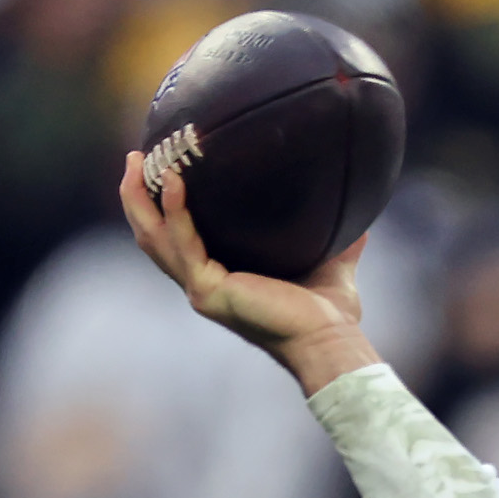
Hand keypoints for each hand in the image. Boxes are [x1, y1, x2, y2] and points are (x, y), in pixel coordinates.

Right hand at [119, 150, 378, 391]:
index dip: (162, 208)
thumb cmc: (330, 314)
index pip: (178, 241)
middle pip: (152, 237)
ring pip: (154, 240)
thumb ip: (340, 244)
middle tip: (135, 157)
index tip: (159, 168)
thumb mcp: (331, 266)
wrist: (331, 340)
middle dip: (137, 196)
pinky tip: (175, 180)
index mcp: (221, 279)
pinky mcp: (209, 291)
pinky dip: (176, 211)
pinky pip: (183, 242)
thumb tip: (363, 224)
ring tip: (138, 160)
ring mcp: (202, 290)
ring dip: (141, 198)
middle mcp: (203, 285)